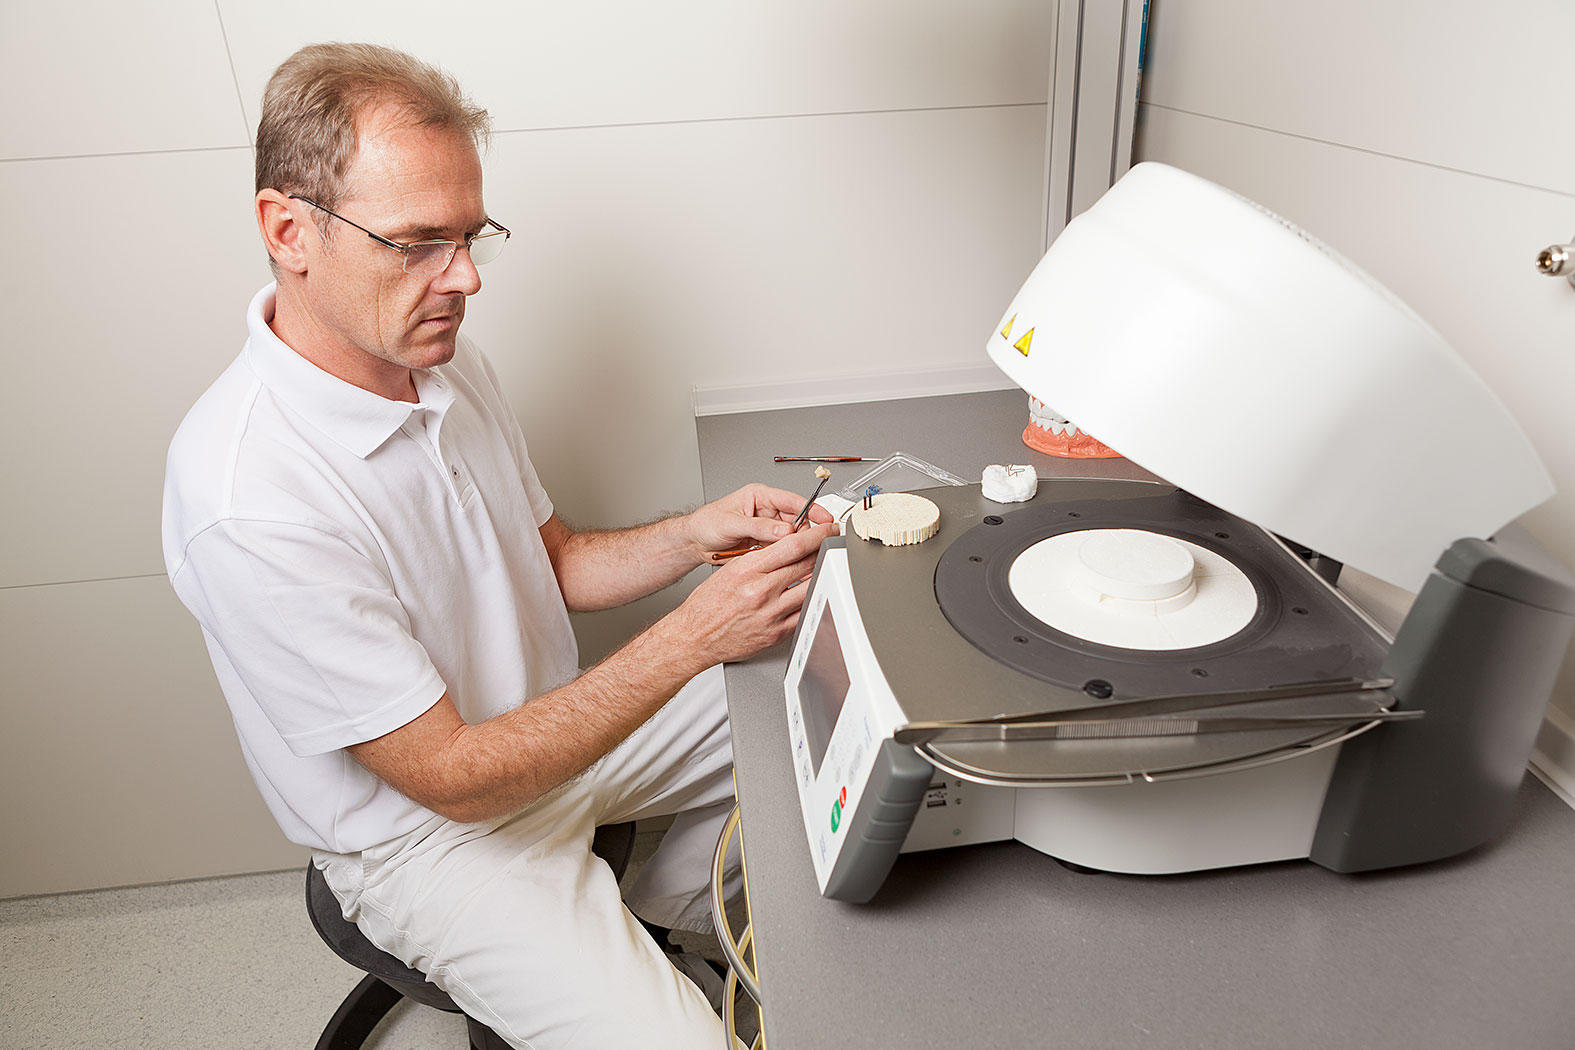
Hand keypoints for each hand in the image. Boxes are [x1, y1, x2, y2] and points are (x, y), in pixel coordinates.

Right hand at [664, 521, 836, 666]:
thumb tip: (788, 548)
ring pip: (810, 588)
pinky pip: (804, 614)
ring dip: (822, 575)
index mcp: (747, 570)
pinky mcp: (775, 634)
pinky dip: (811, 602)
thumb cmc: (708, 605)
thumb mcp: (730, 570)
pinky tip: (813, 594)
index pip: (792, 545)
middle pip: (807, 564)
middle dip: (824, 551)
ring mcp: (770, 614)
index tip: (826, 530)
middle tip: (832, 544)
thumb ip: (760, 559)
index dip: (816, 535)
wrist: (694, 637)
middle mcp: (760, 591)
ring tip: (826, 568)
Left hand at [686, 482, 835, 558]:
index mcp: (761, 496)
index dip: (813, 509)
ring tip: (801, 556)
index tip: (826, 519)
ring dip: (796, 547)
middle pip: (798, 520)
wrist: (695, 542)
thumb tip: (784, 532)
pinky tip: (789, 562)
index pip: (794, 501)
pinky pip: (782, 549)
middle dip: (806, 533)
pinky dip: (787, 556)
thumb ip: (759, 527)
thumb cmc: (707, 524)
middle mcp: (768, 511)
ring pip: (793, 538)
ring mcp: (768, 528)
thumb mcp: (732, 523)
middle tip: (814, 545)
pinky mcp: (766, 544)